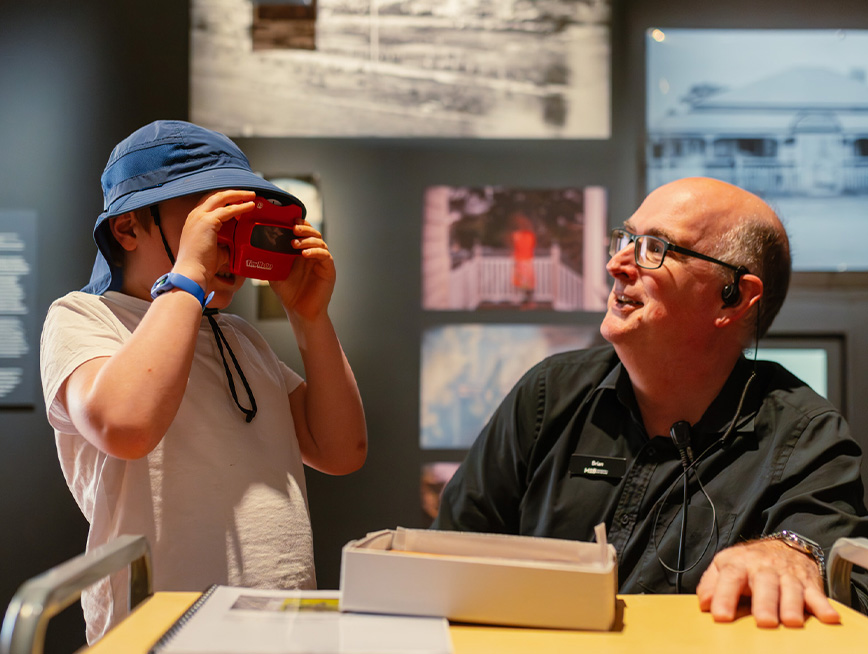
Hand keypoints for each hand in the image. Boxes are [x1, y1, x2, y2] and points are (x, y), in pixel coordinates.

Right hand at [172, 189, 255, 286]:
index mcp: (195, 220)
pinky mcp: (207, 221)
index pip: (211, 202)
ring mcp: (200, 217)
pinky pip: (228, 210)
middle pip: (216, 195)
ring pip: (221, 197)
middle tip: (248, 194)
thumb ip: (225, 242)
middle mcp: (195, 215)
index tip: (239, 199)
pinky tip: (250, 206)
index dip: (226, 199)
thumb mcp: (216, 249)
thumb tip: (236, 242)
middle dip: (233, 193)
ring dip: (238, 195)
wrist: (192, 272)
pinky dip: (240, 207)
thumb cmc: (202, 265)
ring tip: (252, 195)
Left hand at [269, 222, 335, 321]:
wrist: (298, 311)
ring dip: (308, 240)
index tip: (290, 220)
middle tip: (293, 228)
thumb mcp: (275, 271)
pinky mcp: (328, 270)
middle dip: (304, 229)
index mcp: (302, 252)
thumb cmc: (288, 292)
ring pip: (320, 243)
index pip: (304, 232)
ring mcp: (322, 262)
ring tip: (295, 243)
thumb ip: (269, 259)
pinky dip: (315, 252)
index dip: (300, 224)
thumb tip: (252, 248)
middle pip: (314, 234)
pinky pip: (325, 256)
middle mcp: (314, 254)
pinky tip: (305, 254)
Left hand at [696, 539, 838, 626]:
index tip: (720, 616)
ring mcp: (788, 575)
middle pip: (764, 584)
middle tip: (764, 622)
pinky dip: (824, 606)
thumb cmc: (748, 564)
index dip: (724, 596)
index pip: (730, 578)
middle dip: (765, 603)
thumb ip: (711, 584)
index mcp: (739, 564)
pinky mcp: (809, 583)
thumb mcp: (724, 567)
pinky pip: (817, 595)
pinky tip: (829, 618)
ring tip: (791, 622)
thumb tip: (703, 604)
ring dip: (792, 605)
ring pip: (791, 589)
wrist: (781, 546)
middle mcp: (764, 568)